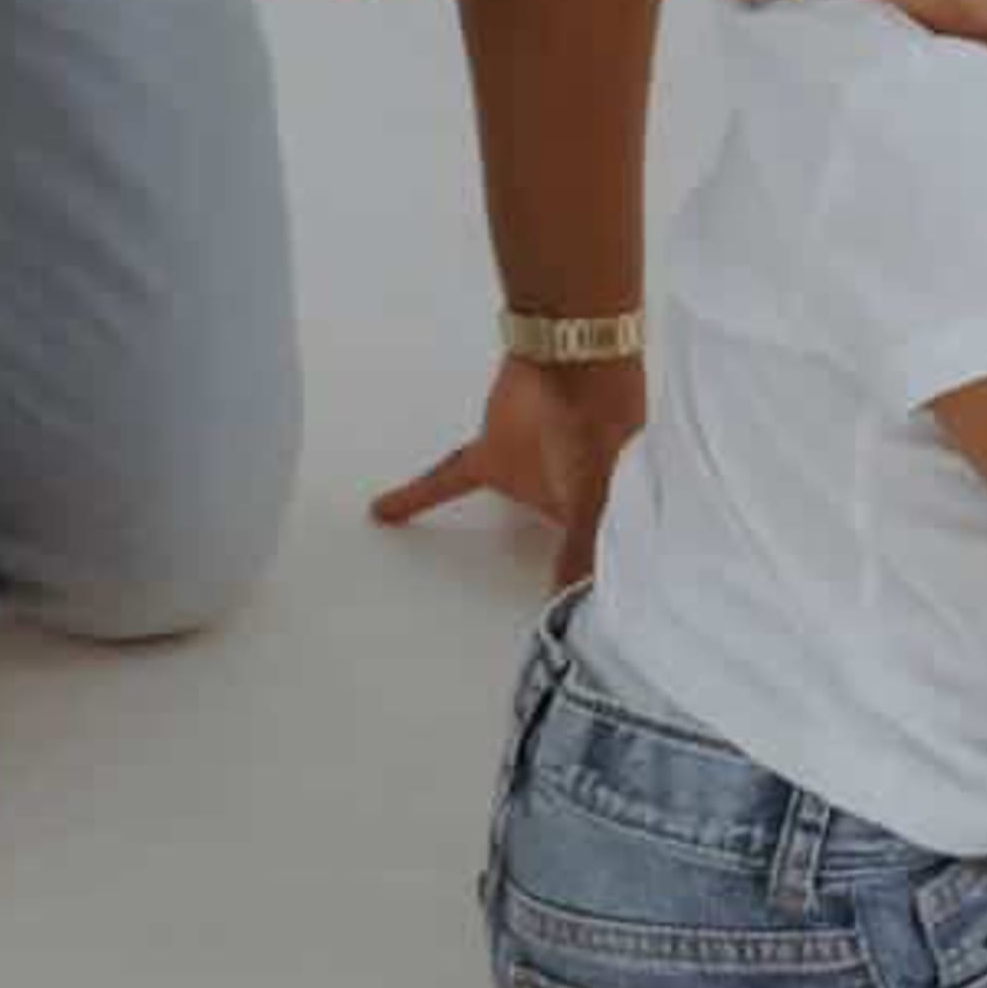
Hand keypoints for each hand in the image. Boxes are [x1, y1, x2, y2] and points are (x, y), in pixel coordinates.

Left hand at [369, 353, 645, 584]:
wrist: (573, 356)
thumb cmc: (599, 427)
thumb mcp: (595, 501)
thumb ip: (578, 555)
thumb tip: (571, 609)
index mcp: (603, 517)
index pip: (590, 567)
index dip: (581, 596)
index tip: (565, 630)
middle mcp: (568, 500)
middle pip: (549, 546)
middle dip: (539, 572)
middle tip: (512, 607)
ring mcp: (529, 473)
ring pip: (498, 515)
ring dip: (476, 540)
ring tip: (446, 576)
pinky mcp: (492, 453)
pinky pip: (446, 482)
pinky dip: (414, 497)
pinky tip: (383, 512)